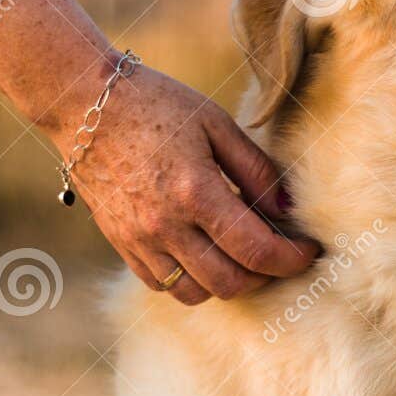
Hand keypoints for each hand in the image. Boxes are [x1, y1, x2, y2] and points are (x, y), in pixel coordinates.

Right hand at [51, 59, 320, 304]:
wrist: (84, 103)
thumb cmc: (158, 104)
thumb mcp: (218, 125)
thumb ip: (256, 170)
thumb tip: (288, 209)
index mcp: (195, 192)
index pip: (257, 251)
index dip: (293, 258)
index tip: (311, 249)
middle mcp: (164, 225)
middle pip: (230, 282)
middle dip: (267, 275)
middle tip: (283, 255)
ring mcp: (137, 239)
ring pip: (194, 292)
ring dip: (229, 282)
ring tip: (246, 256)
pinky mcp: (119, 242)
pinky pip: (161, 283)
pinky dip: (192, 280)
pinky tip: (208, 254)